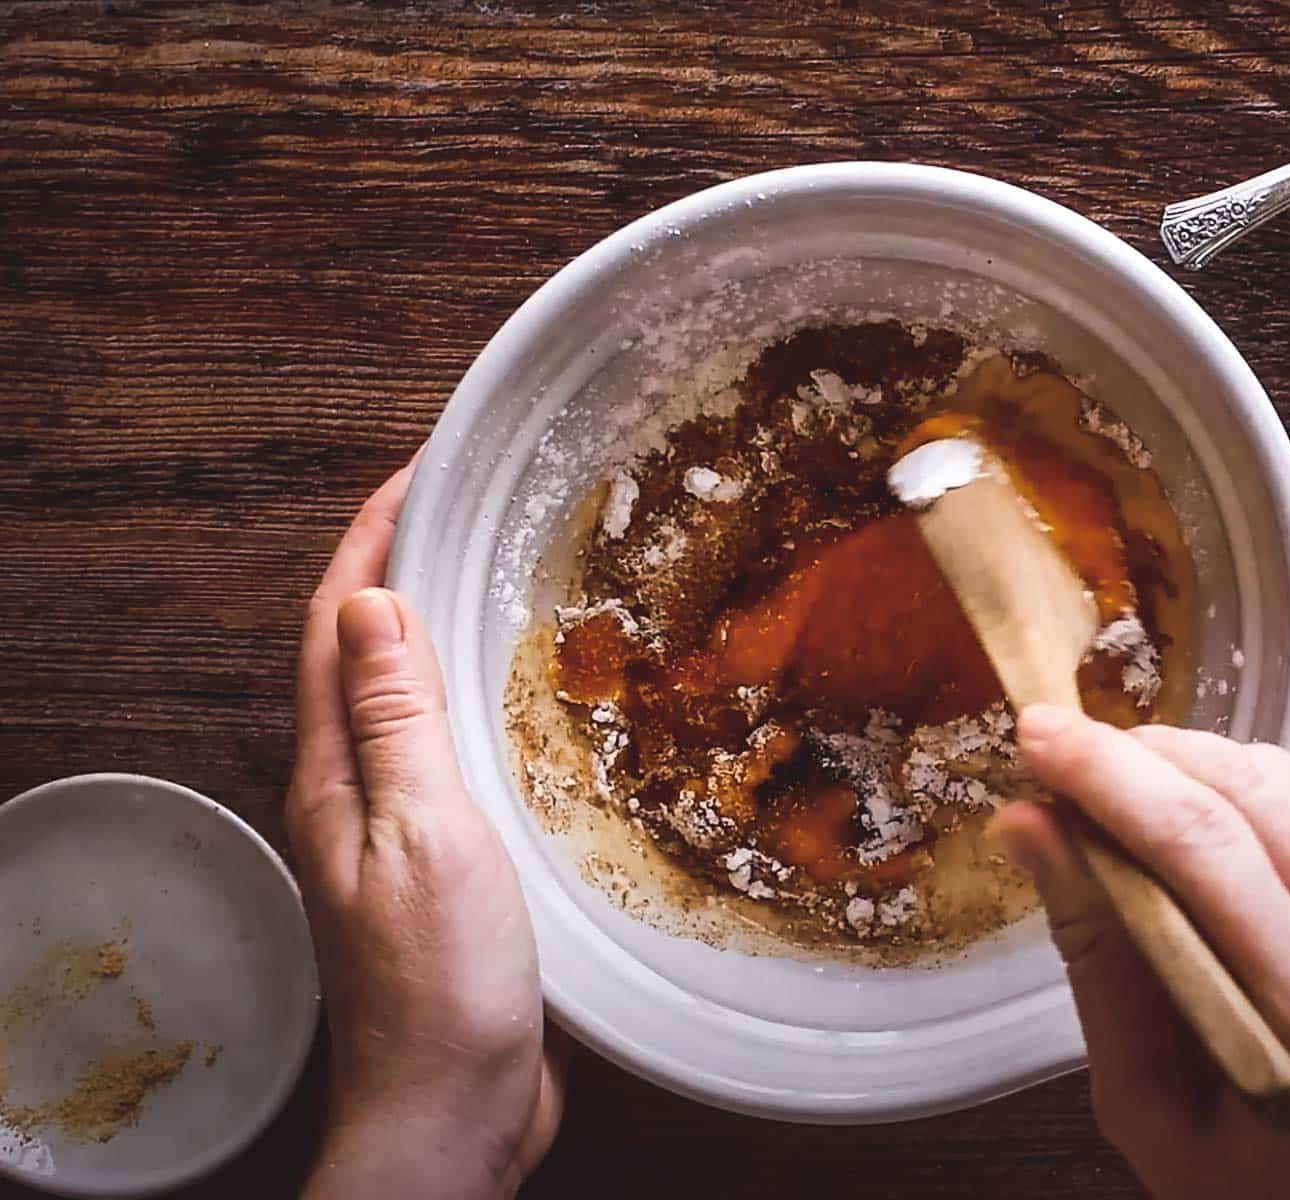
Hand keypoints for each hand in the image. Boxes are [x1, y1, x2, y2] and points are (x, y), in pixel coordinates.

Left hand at [286, 462, 562, 1199]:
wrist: (451, 1109)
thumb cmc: (438, 981)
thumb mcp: (424, 834)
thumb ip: (397, 721)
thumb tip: (375, 601)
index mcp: (335, 775)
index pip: (339, 627)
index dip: (370, 539)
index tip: (419, 471)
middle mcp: (353, 794)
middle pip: (362, 656)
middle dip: (399, 567)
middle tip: (466, 508)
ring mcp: (394, 833)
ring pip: (406, 704)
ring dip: (437, 631)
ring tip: (496, 580)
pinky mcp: (441, 868)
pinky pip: (446, 756)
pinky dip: (473, 702)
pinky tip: (523, 706)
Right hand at [990, 707, 1289, 1199]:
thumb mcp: (1150, 1116)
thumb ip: (1099, 966)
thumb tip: (1033, 833)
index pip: (1203, 846)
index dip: (1109, 776)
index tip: (1035, 736)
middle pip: (1253, 793)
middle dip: (1142, 755)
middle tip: (1058, 753)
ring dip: (1193, 764)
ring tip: (1111, 782)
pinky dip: (1247, 795)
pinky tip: (1187, 814)